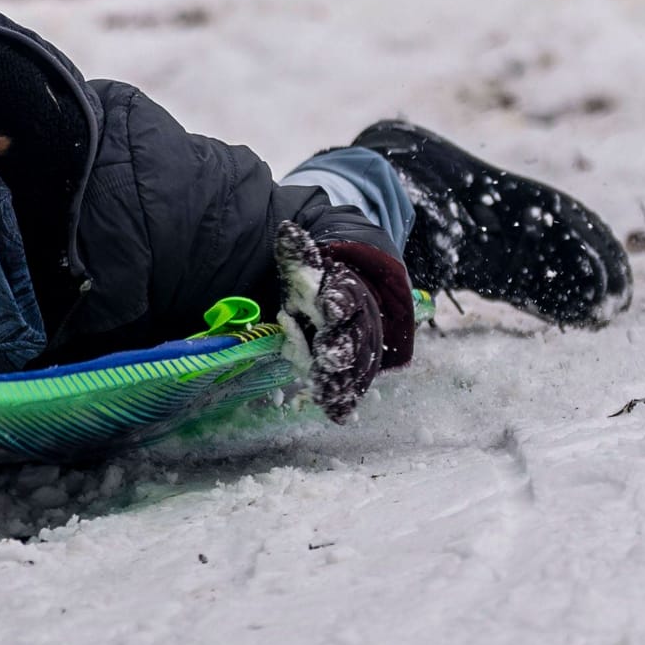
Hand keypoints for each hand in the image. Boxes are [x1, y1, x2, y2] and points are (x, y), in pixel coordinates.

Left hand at [273, 221, 384, 420]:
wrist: (351, 286)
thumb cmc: (322, 277)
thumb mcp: (307, 261)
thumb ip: (298, 250)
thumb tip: (287, 231)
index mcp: (347, 292)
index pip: (346, 295)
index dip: (338, 299)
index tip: (328, 303)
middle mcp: (357, 320)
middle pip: (353, 335)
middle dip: (341, 347)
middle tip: (329, 358)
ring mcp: (357, 345)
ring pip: (355, 364)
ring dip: (344, 380)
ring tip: (332, 396)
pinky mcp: (352, 366)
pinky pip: (351, 383)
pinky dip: (344, 398)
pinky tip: (339, 413)